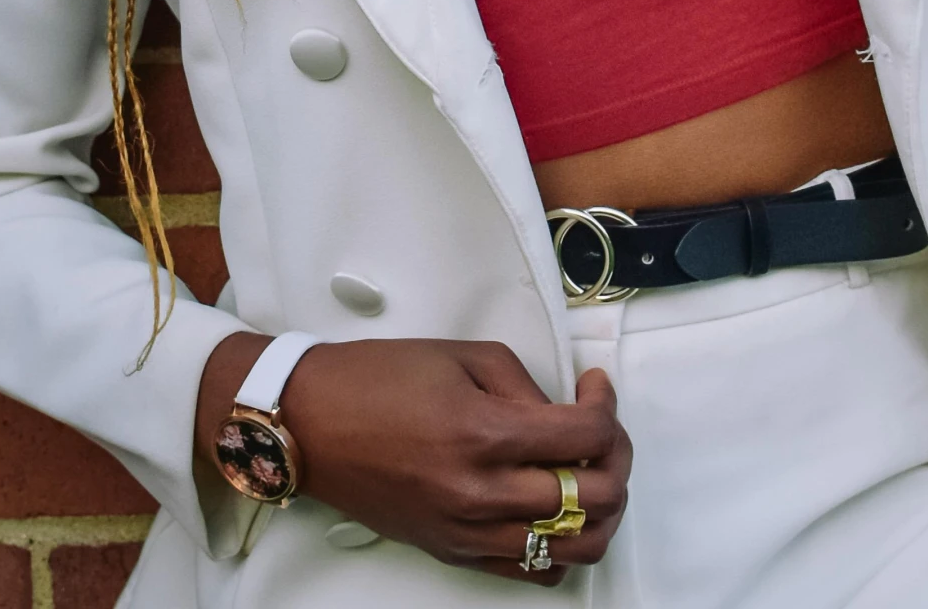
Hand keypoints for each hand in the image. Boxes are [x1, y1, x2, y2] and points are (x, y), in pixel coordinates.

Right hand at [198, 333, 629, 586]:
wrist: (311, 423)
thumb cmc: (378, 380)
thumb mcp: (463, 355)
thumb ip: (525, 385)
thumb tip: (563, 413)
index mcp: (485, 434)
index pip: (586, 436)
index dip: (605, 405)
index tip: (594, 387)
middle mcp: (481, 494)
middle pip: (591, 498)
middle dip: (615, 458)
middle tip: (603, 428)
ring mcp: (468, 532)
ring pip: (573, 547)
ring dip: (598, 510)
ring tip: (588, 472)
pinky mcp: (454, 553)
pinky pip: (532, 571)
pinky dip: (560, 545)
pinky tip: (553, 507)